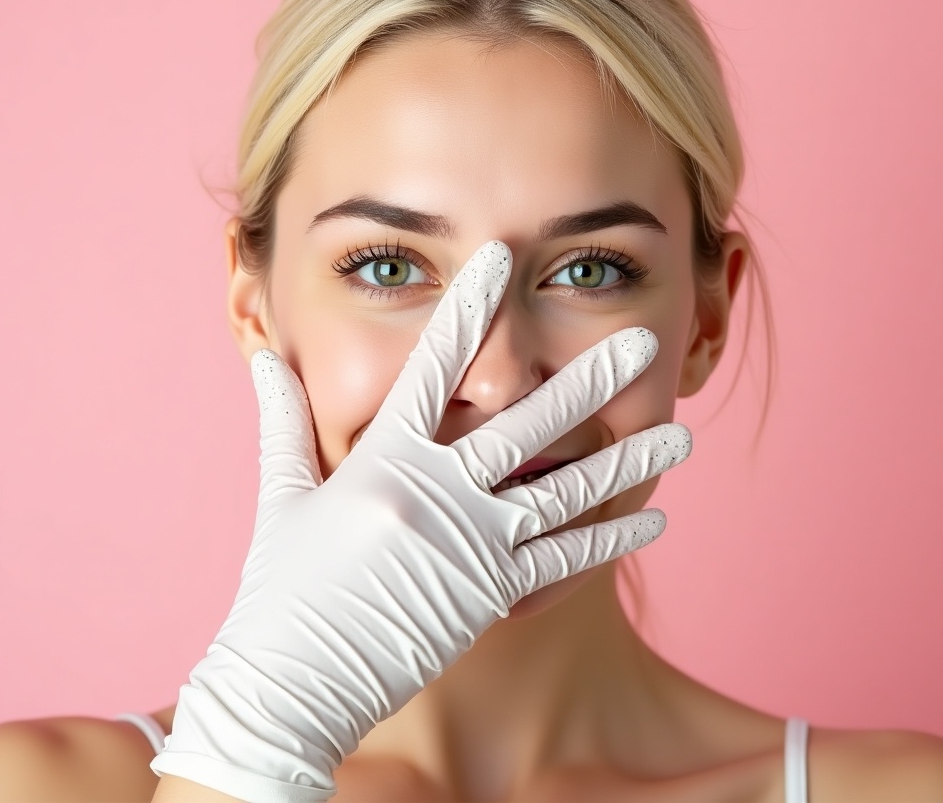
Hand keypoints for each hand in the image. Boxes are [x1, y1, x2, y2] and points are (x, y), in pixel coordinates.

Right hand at [151, 241, 690, 801]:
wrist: (292, 681)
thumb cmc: (281, 586)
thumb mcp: (282, 494)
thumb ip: (281, 418)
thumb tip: (263, 356)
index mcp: (383, 459)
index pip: (433, 366)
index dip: (468, 308)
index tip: (500, 261)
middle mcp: (437, 494)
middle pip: (528, 423)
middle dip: (590, 380)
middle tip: (642, 343)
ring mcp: (470, 544)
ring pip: (567, 492)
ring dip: (627, 461)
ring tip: (679, 434)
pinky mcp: (490, 593)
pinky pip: (563, 563)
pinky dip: (610, 541)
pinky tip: (652, 522)